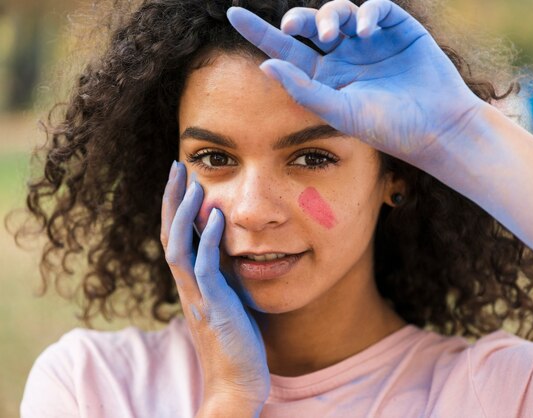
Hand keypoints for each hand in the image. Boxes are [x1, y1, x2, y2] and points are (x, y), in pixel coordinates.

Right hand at [160, 162, 268, 413]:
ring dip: (184, 212)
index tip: (182, 179)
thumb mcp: (226, 301)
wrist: (237, 382)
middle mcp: (187, 286)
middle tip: (177, 166)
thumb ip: (222, 277)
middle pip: (170, 235)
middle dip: (172, 200)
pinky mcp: (214, 306)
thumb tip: (229, 251)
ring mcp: (198, 296)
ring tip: (192, 182)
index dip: (175, 208)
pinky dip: (209, 240)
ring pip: (179, 246)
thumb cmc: (236, 342)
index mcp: (191, 284)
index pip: (176, 238)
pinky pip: (206, 267)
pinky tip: (216, 216)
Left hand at [226, 0, 485, 167]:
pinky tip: (366, 31)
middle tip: (299, 27)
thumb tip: (266, 65)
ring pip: (341, 12)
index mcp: (324, 77)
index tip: (232, 14)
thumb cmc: (386, 127)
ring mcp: (370, 41)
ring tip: (337, 33)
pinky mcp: (397, 29)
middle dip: (302, 19)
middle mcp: (343, 56)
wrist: (436, 126)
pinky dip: (368, 12)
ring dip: (332, 16)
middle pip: (311, 24)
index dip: (259, 32)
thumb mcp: (339, 111)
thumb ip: (302, 89)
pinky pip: (376, 8)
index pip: (286, 49)